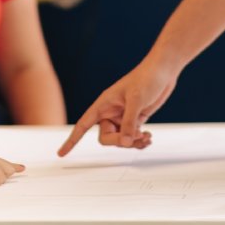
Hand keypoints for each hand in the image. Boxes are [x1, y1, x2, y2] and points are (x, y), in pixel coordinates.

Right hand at [57, 58, 174, 155]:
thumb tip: (124, 143)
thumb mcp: (136, 100)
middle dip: (119, 141)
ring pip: (121, 140)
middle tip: (135, 137)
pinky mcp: (136, 120)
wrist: (163, 71)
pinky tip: (148, 137)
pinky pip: (132, 137)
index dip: (72, 140)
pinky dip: (139, 141)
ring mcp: (124, 117)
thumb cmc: (147, 78)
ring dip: (133, 142)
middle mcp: (111, 112)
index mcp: (104, 104)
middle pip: (106, 137)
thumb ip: (129, 123)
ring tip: (146, 137)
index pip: (83, 125)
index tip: (62, 154)